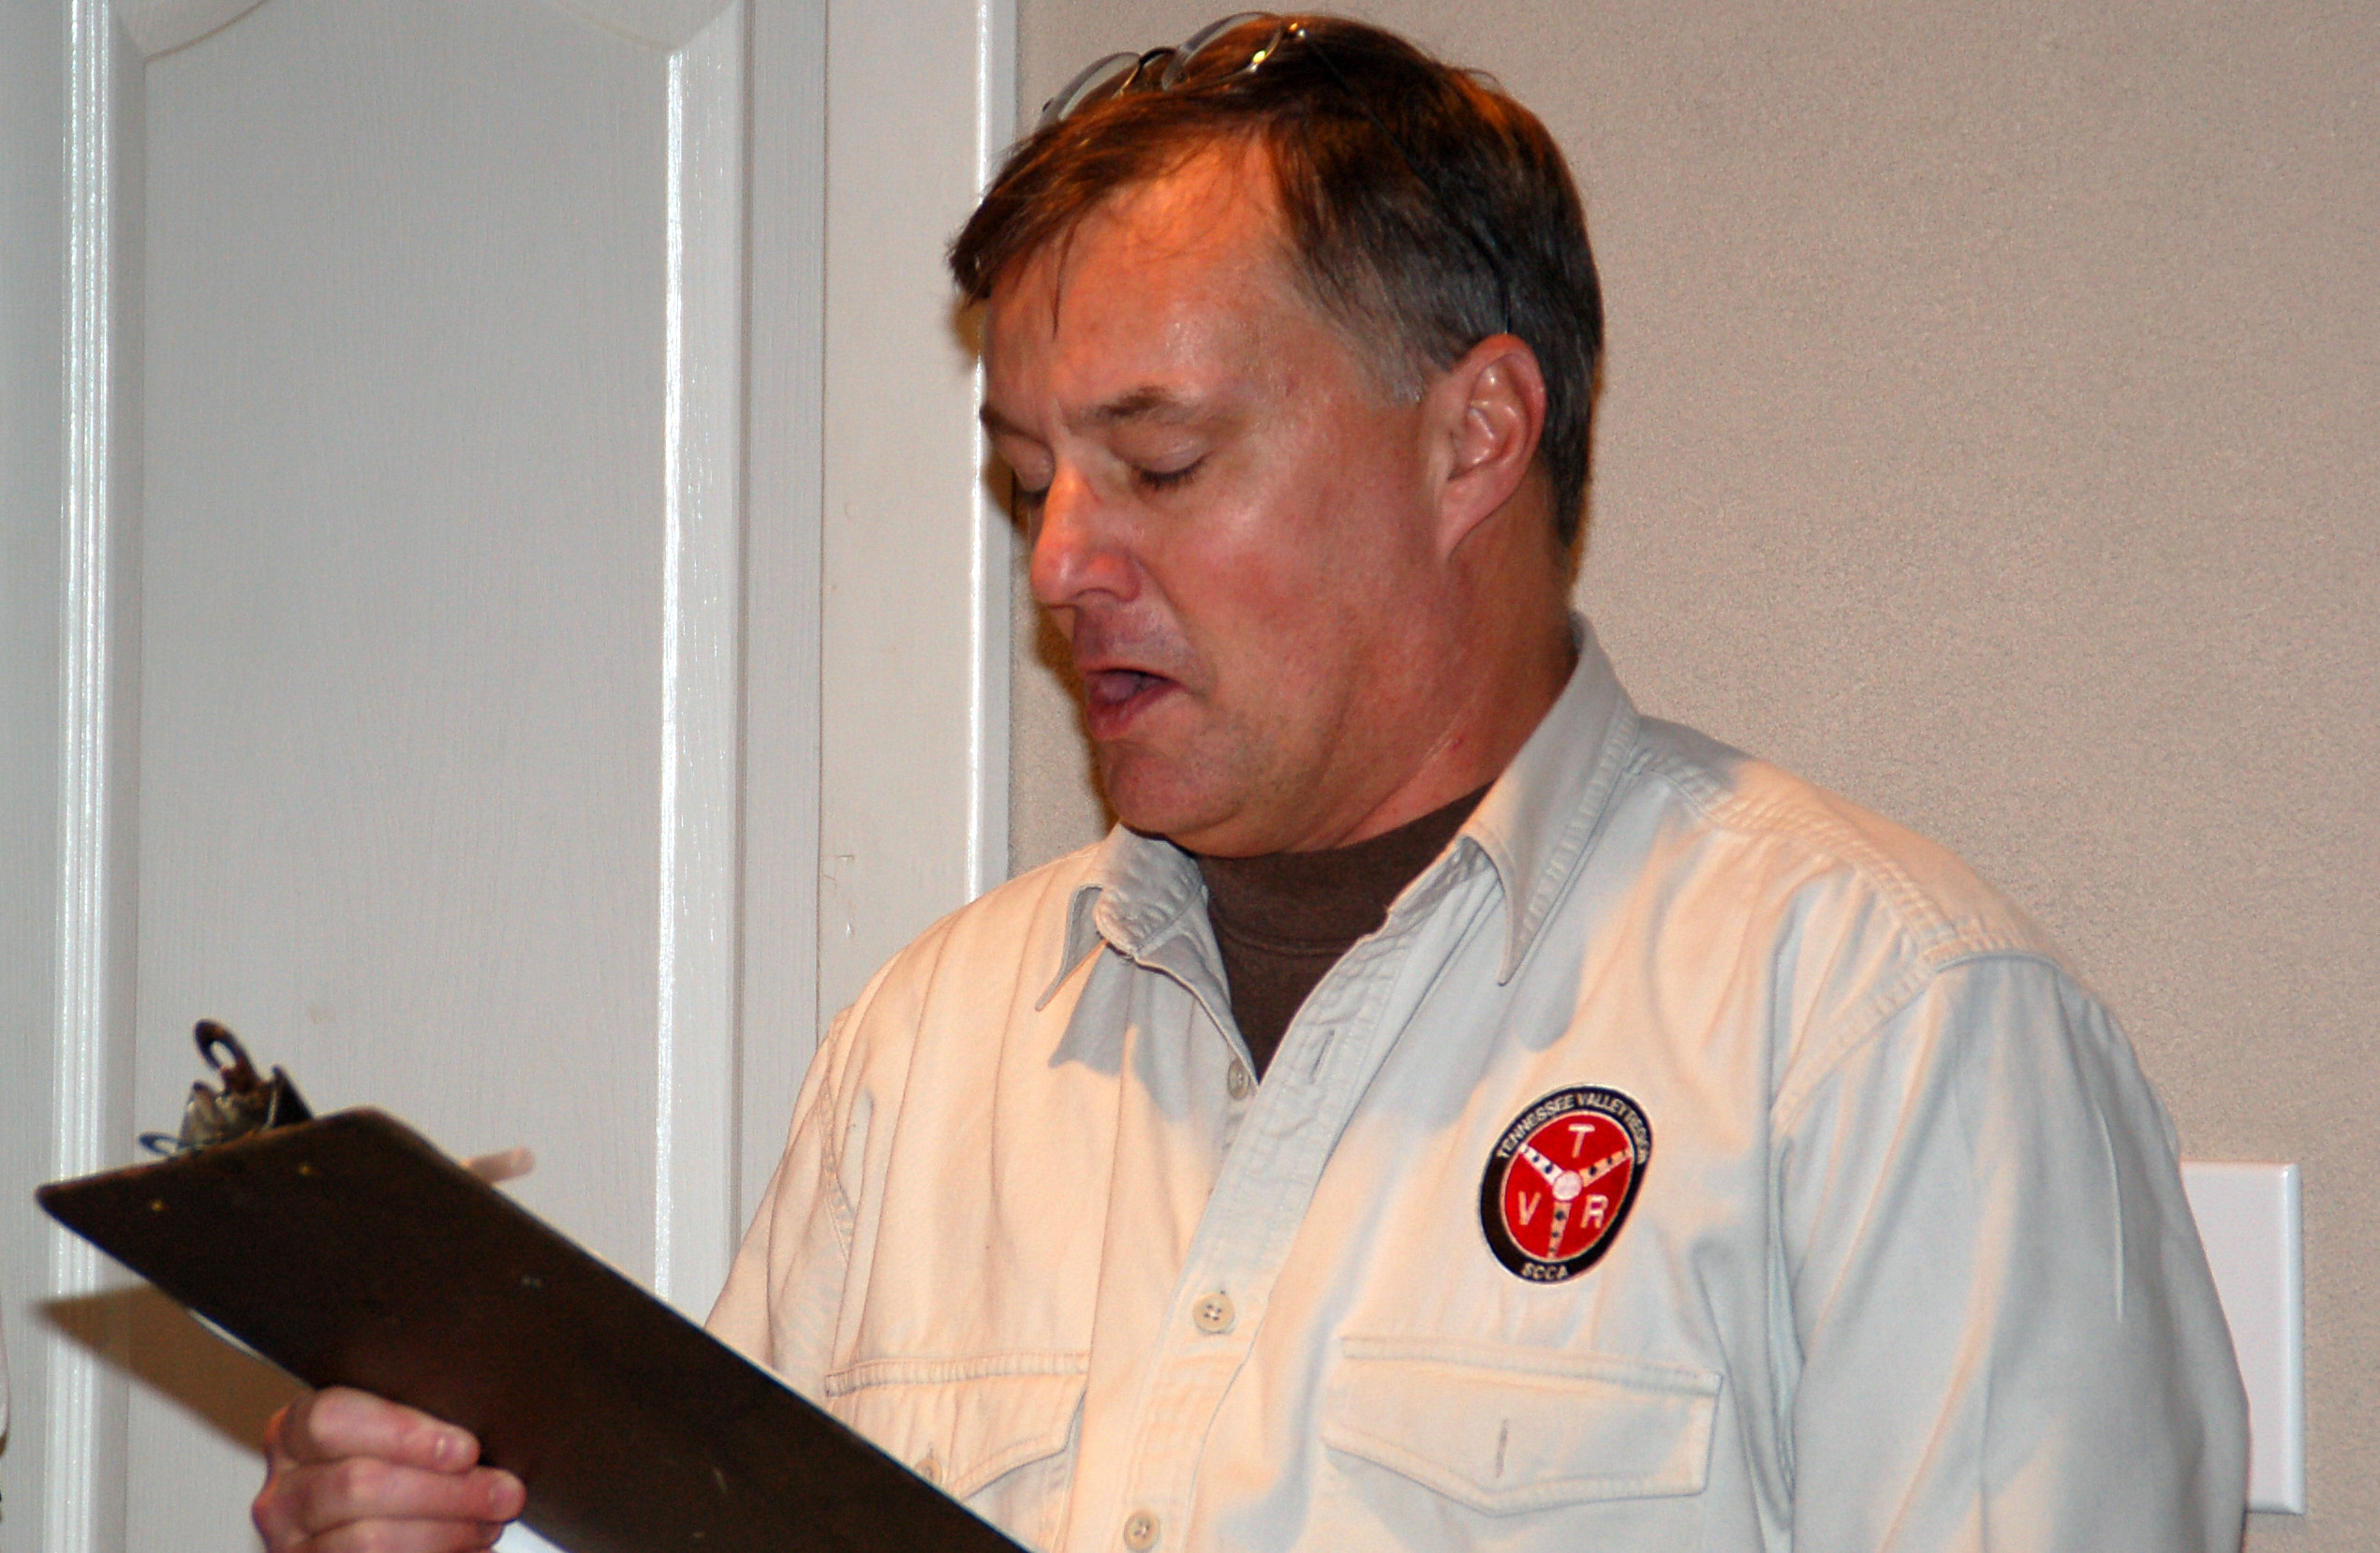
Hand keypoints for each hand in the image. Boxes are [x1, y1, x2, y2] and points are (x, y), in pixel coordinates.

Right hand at [253, 1387, 523, 1551]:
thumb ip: (420, 1430)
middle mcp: (282, 1492)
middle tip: (504, 1493)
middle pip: (356, 1483)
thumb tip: (477, 1436)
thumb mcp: (397, 1442)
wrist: (373, 1535)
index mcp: (295, 1434)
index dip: (401, 1433)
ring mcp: (289, 1546)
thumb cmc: (396, 1476)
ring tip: (490, 1524)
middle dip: (444, 1491)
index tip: (465, 1450)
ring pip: (366, 1540)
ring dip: (444, 1532)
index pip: (330, 1419)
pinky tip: (466, 1550)